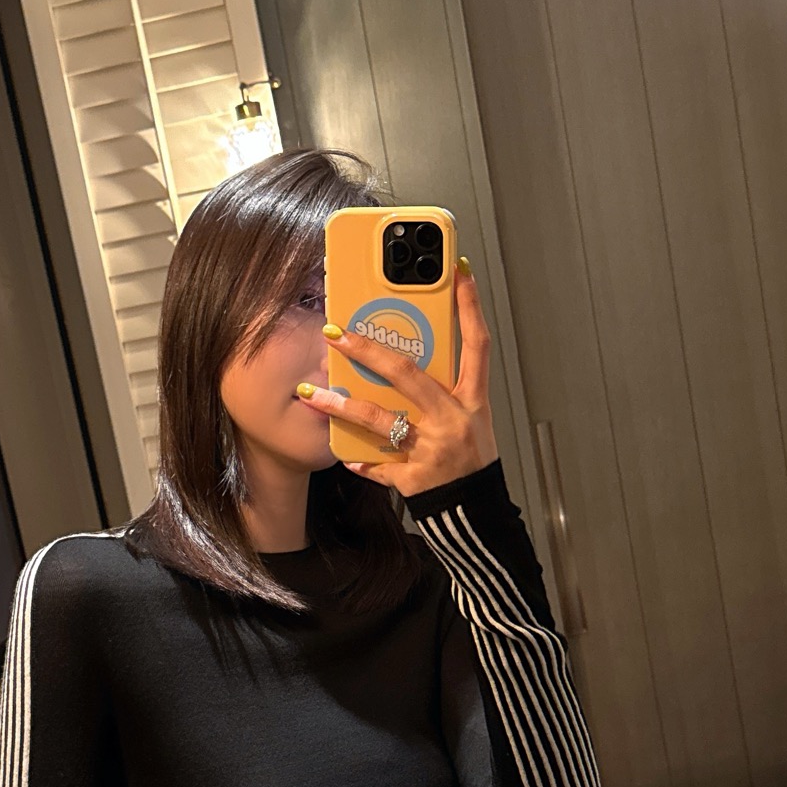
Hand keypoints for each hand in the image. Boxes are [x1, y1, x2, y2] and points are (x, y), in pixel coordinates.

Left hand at [299, 257, 498, 496]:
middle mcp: (453, 419)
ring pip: (380, 420)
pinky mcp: (416, 478)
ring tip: (309, 393)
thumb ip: (445, 390)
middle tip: (335, 333)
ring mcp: (433, 449)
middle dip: (368, 351)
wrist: (476, 515)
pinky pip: (379, 466)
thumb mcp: (470, 419)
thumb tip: (405, 360)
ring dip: (341, 405)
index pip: (476, 343)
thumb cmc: (470, 461)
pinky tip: (344, 454)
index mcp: (472, 400)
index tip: (459, 271)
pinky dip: (361, 461)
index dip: (470, 306)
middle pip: (407, 374)